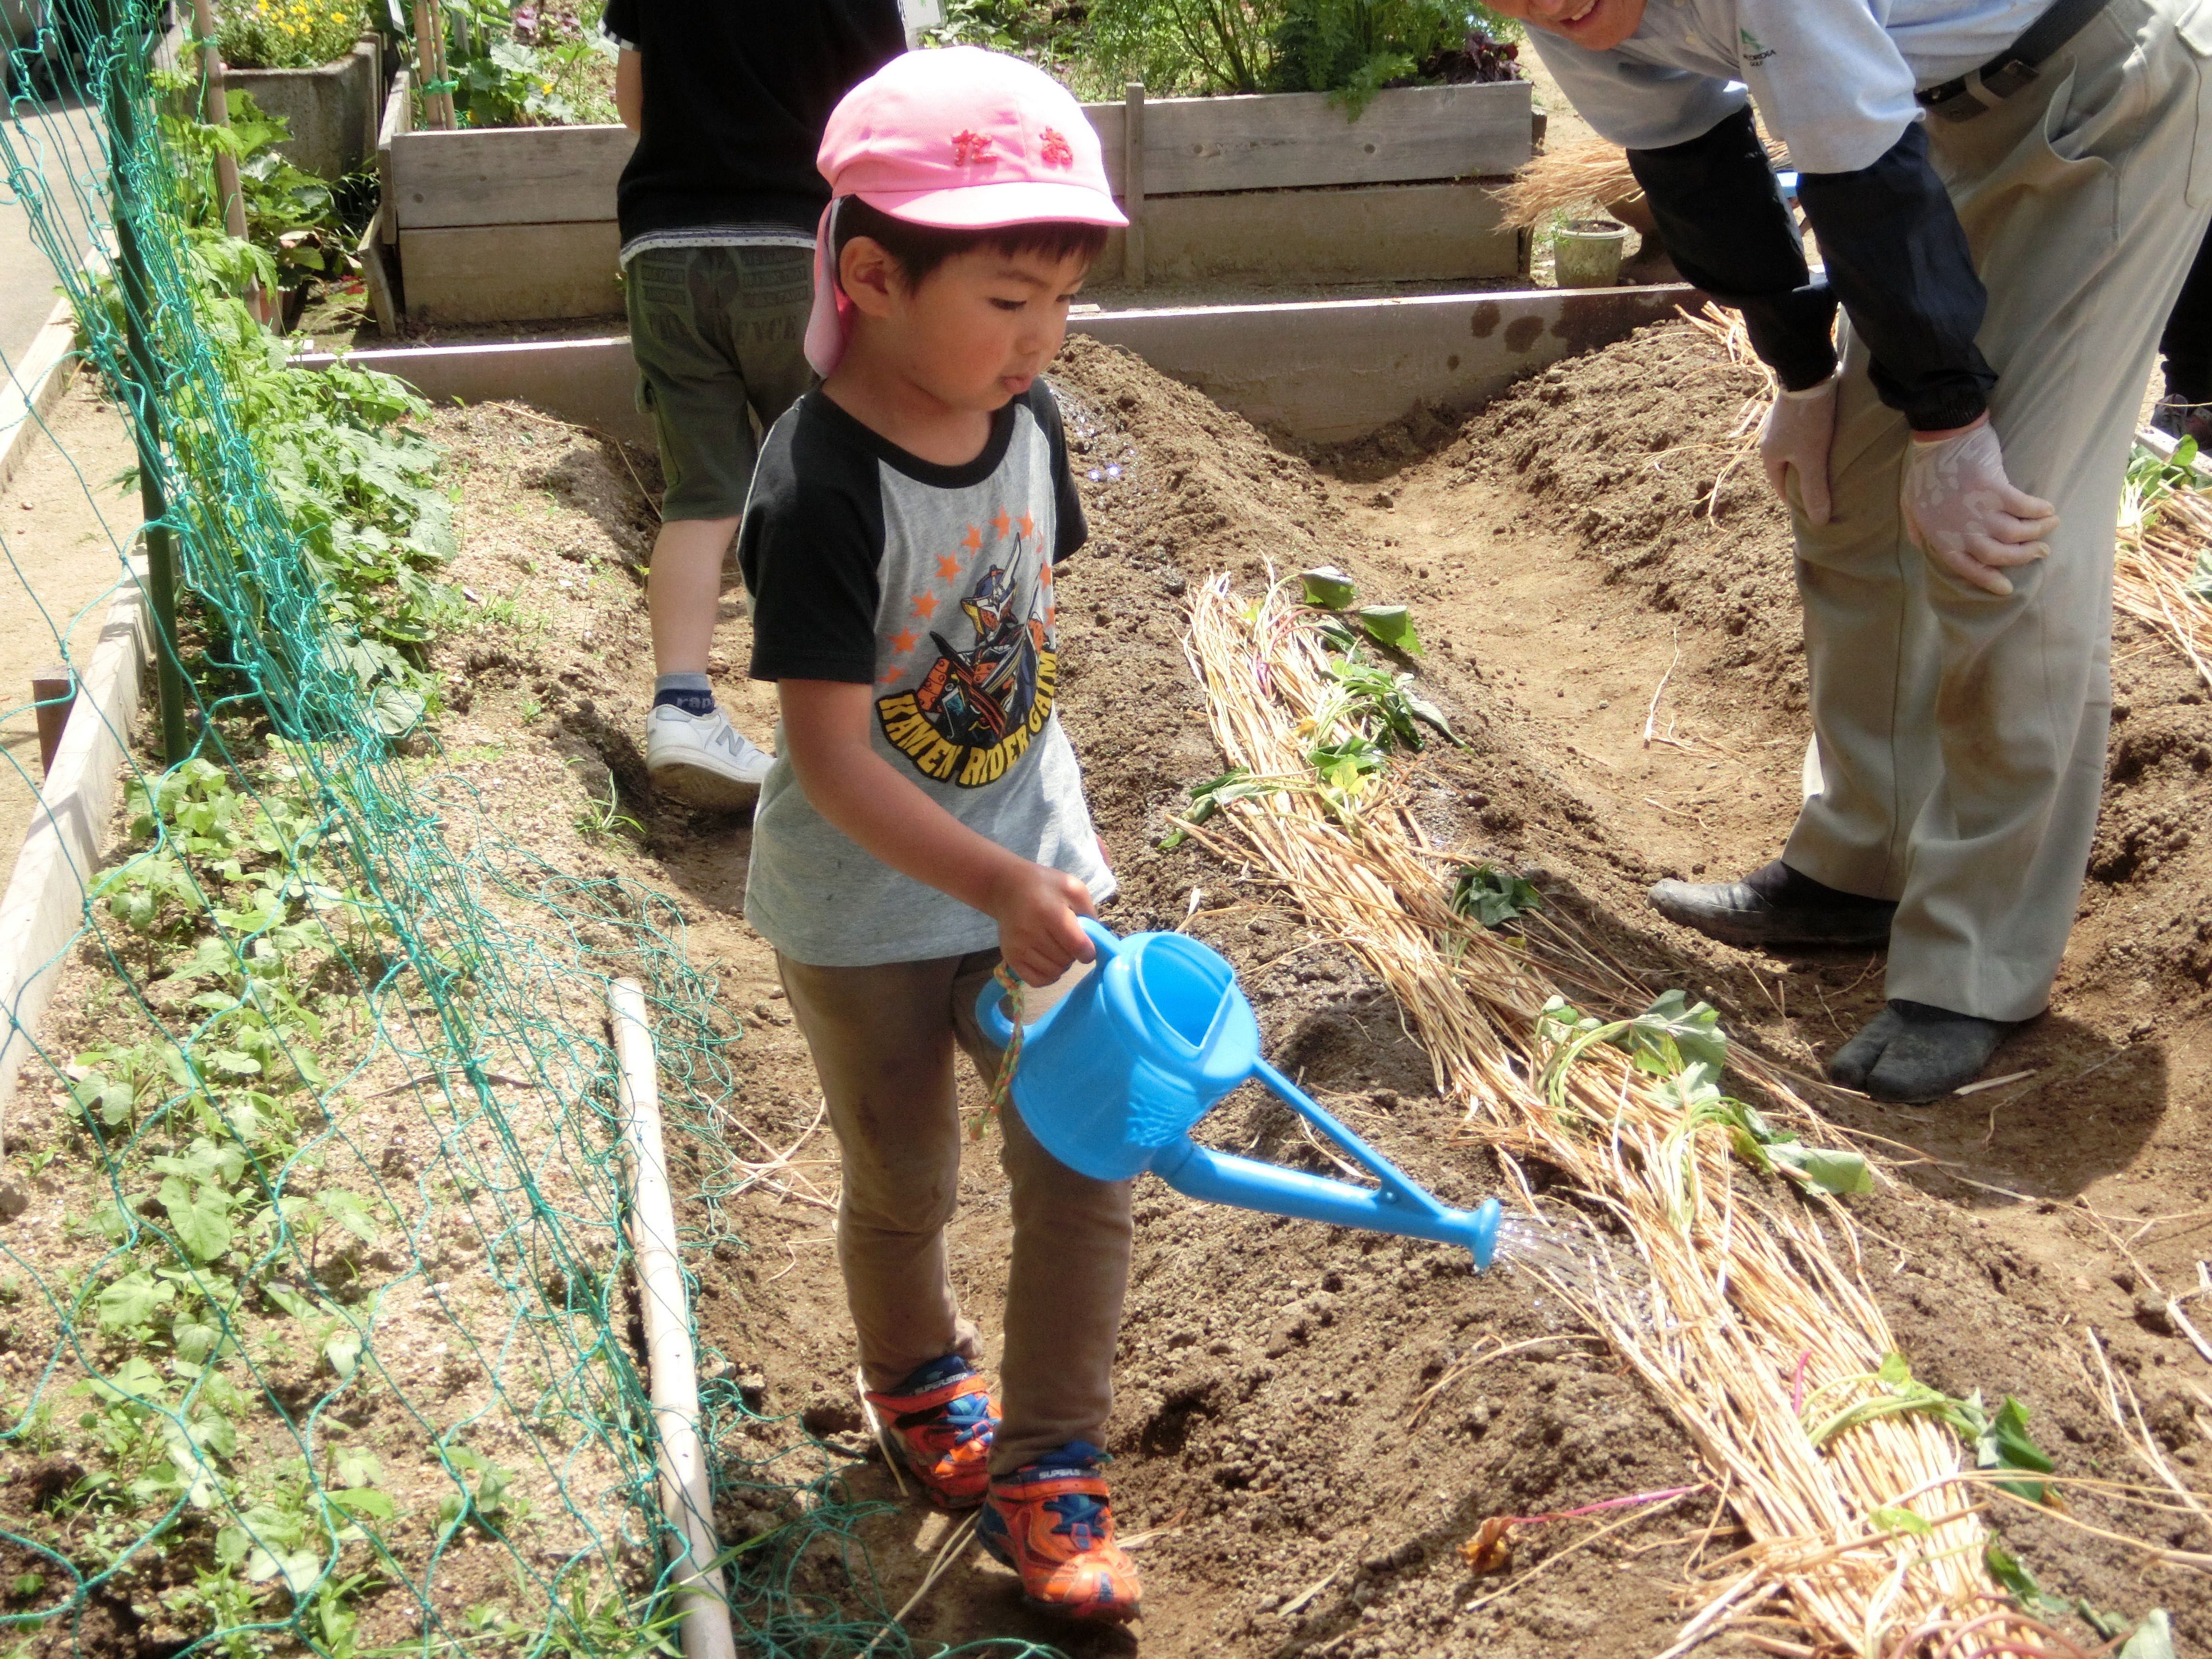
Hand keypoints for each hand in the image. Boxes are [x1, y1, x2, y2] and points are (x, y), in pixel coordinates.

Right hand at [985, 860, 1097, 986]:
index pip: (1077, 946)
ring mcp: (1018, 948)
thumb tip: (1095, 942)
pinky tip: (1048, 961)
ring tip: (1056, 947)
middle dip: (1073, 954)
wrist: (1007, 888)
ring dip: (1062, 964)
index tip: (1086, 945)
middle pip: (1067, 960)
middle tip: (1067, 940)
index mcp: (1049, 913)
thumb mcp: (1073, 889)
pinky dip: (1048, 975)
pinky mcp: (1010, 958)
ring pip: (1054, 972)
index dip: (1088, 951)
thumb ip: (1089, 913)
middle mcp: (1031, 933)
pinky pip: (1038, 981)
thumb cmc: (1045, 887)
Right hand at [1759, 375, 1838, 524]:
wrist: (1807, 375)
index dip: (1797, 499)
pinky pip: (1801, 435)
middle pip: (1787, 469)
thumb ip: (1814, 490)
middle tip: (1825, 489)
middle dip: (1803, 480)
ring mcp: (1779, 424)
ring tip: (1830, 467)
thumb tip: (1818, 522)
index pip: (1780, 487)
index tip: (1814, 507)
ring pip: (1795, 452)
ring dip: (1809, 461)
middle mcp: (1769, 441)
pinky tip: (1828, 442)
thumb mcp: (1812, 459)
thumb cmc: (1807, 421)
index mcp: (1768, 457)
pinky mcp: (1792, 410)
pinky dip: (1812, 444)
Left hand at [1900, 419, 2057, 596]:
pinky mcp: (1994, 488)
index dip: (1988, 580)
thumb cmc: (1926, 470)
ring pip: (2016, 532)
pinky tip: (2048, 509)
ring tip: (2049, 524)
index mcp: (1941, 536)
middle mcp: (1961, 529)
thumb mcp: (1910, 505)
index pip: (1967, 568)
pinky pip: (2024, 507)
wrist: (1940, 436)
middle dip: (2023, 556)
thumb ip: (1917, 528)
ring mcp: (1978, 510)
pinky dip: (2039, 510)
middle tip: (2040, 551)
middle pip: (1999, 554)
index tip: (2007, 588)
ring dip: (2038, 531)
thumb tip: (1923, 545)